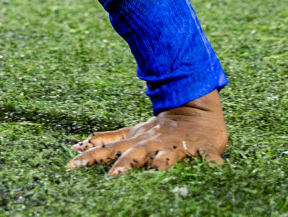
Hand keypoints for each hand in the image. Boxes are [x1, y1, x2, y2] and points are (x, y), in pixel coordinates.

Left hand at [67, 89, 226, 175]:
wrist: (193, 111)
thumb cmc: (158, 130)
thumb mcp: (130, 133)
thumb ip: (106, 140)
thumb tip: (77, 145)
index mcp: (136, 141)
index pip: (108, 149)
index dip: (90, 157)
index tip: (71, 165)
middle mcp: (153, 143)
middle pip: (136, 154)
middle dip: (125, 164)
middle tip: (114, 175)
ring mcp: (176, 145)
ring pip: (168, 156)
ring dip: (162, 163)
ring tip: (157, 171)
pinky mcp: (201, 147)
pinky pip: (207, 156)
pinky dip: (211, 161)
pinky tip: (216, 168)